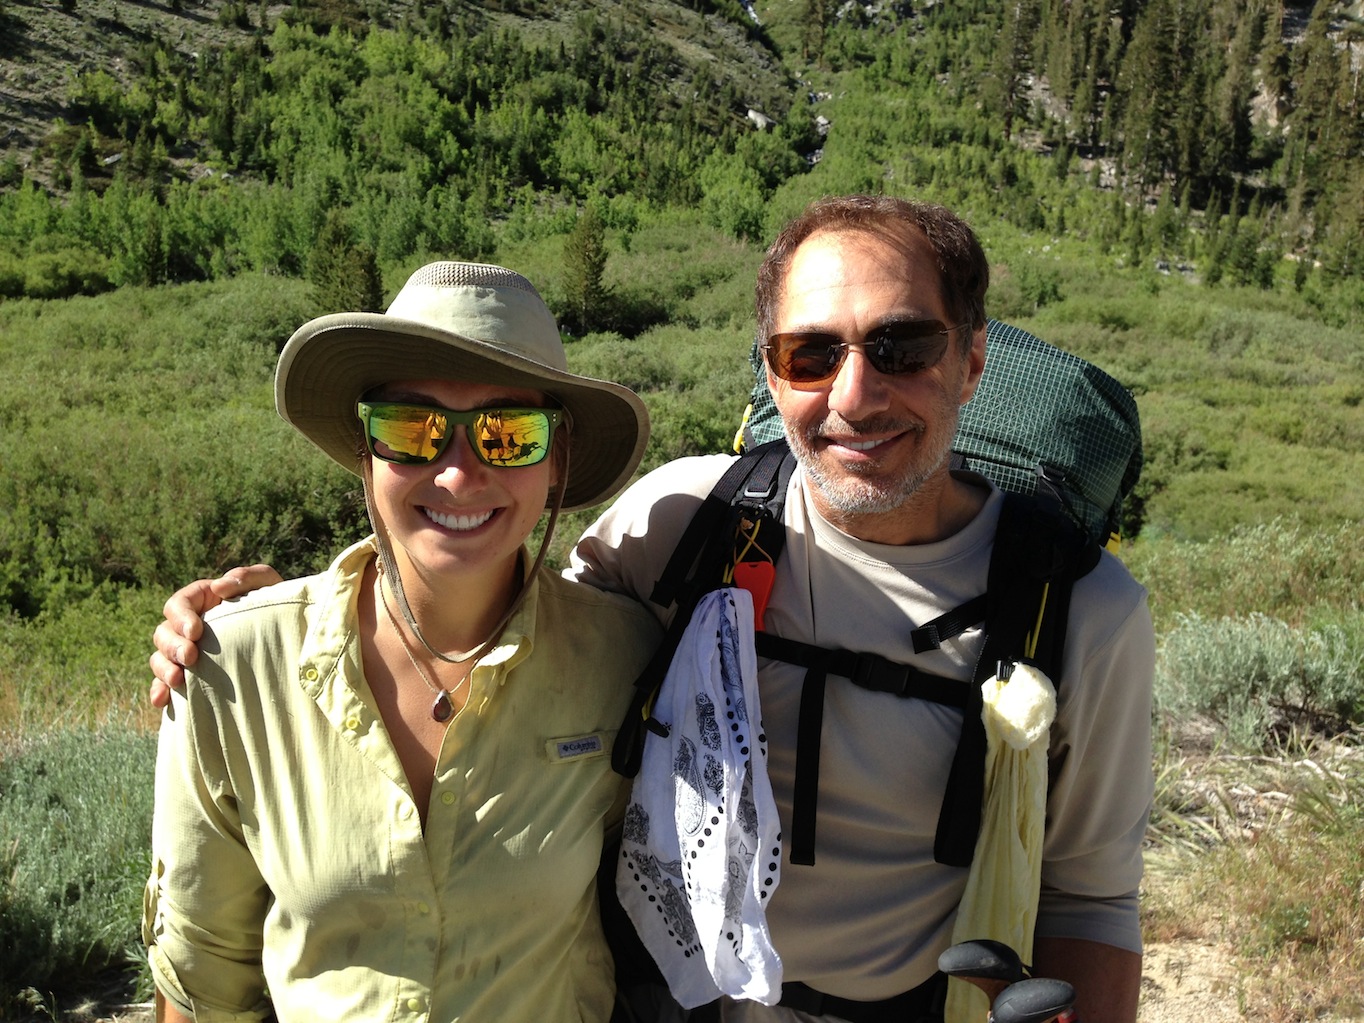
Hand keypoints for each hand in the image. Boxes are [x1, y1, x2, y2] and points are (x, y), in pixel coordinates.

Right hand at [149, 565, 282, 707]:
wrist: (287, 634)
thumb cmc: (276, 604)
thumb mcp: (268, 584)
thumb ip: (247, 577)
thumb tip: (218, 586)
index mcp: (201, 600)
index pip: (178, 604)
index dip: (181, 617)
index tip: (196, 631)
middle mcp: (188, 626)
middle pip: (164, 633)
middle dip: (173, 646)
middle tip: (190, 657)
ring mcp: (186, 651)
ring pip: (160, 658)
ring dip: (164, 669)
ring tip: (178, 680)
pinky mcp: (189, 675)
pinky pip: (165, 684)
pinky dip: (160, 691)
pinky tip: (162, 700)